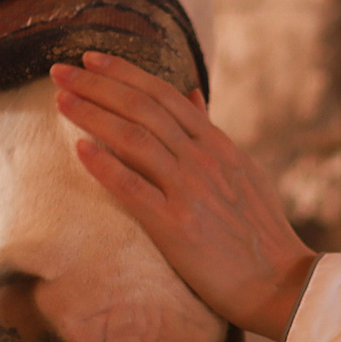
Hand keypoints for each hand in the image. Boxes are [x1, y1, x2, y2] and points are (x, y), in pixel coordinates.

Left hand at [52, 51, 316, 339]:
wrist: (280, 282)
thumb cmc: (261, 232)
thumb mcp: (244, 171)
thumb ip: (213, 133)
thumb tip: (193, 94)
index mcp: (219, 145)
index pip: (165, 96)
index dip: (125, 73)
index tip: (91, 58)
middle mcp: (204, 160)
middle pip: (143, 108)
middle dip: (98, 84)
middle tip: (60, 70)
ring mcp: (190, 190)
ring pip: (134, 139)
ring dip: (93, 115)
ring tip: (61, 100)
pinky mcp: (176, 225)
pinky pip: (132, 188)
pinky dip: (104, 165)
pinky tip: (78, 148)